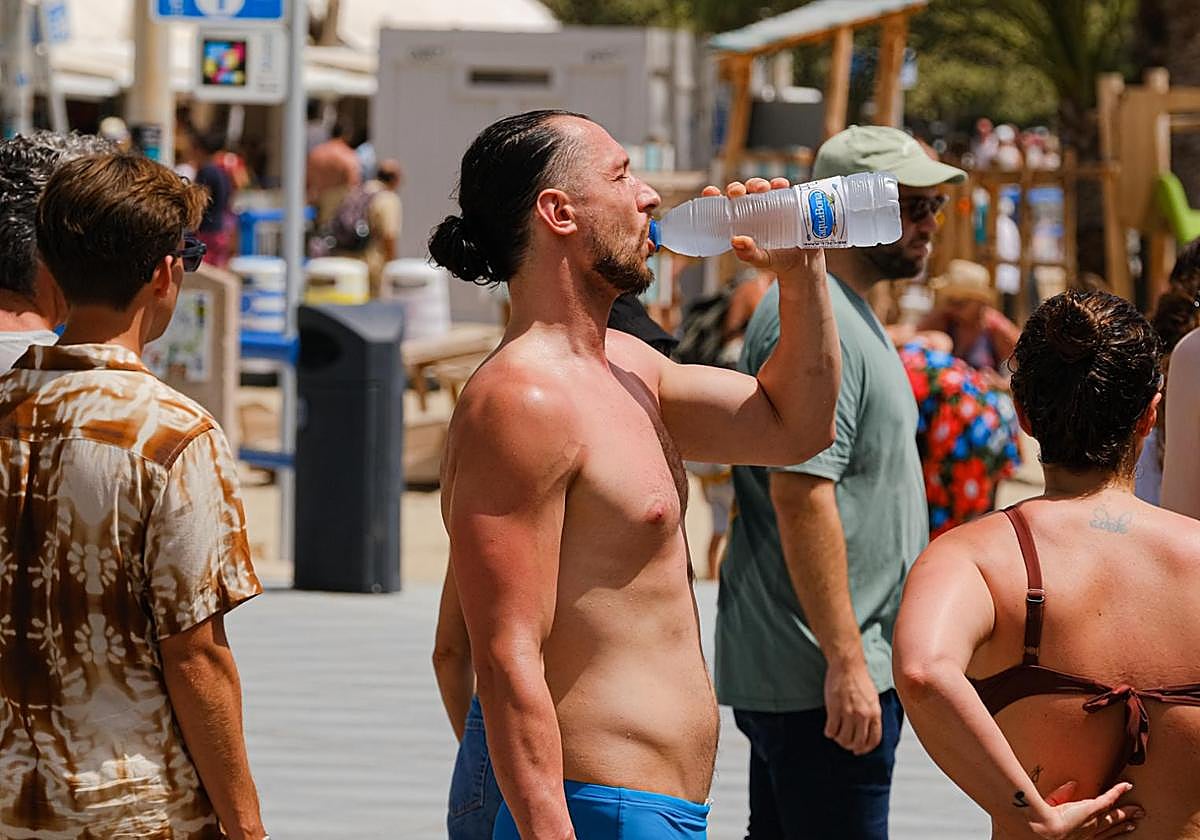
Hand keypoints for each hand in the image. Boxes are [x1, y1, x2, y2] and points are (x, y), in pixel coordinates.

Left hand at [700, 178, 826, 281]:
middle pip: (740, 192)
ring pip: (759, 186)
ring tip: (763, 189)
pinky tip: (781, 185)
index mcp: (739, 221)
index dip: (714, 196)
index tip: (710, 192)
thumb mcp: (761, 260)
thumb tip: (736, 241)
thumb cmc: (776, 259)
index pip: (722, 205)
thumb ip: (748, 254)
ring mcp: (769, 203)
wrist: (803, 261)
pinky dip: (780, 184)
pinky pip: (781, 188)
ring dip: (758, 183)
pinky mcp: (787, 200)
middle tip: (739, 193)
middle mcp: (752, 209)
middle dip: (737, 188)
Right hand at [822, 654, 881, 755]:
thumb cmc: (859, 679)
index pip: (873, 740)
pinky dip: (829, 732)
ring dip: (839, 739)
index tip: (858, 750)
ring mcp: (849, 713)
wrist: (847, 665)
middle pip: (857, 743)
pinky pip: (831, 730)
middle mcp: (863, 715)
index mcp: (875, 713)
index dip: (865, 749)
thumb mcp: (873, 698)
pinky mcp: (834, 709)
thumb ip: (872, 714)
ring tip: (836, 734)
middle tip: (844, 742)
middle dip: (850, 745)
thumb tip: (868, 730)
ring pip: (843, 739)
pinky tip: (828, 728)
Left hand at [1027, 781, 1142, 838]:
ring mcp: (1092, 820)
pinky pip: (1108, 798)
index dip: (1108, 830)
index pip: (1097, 832)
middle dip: (1123, 824)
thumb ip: (1061, 797)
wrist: (1041, 830)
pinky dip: (1118, 791)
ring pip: (1114, 816)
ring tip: (1138, 810)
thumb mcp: (1052, 810)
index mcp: (1079, 834)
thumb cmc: (1041, 825)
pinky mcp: (1092, 809)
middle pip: (1111, 826)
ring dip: (1126, 812)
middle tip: (1134, 822)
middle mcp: (1089, 830)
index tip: (1115, 828)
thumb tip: (1071, 784)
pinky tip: (1126, 785)